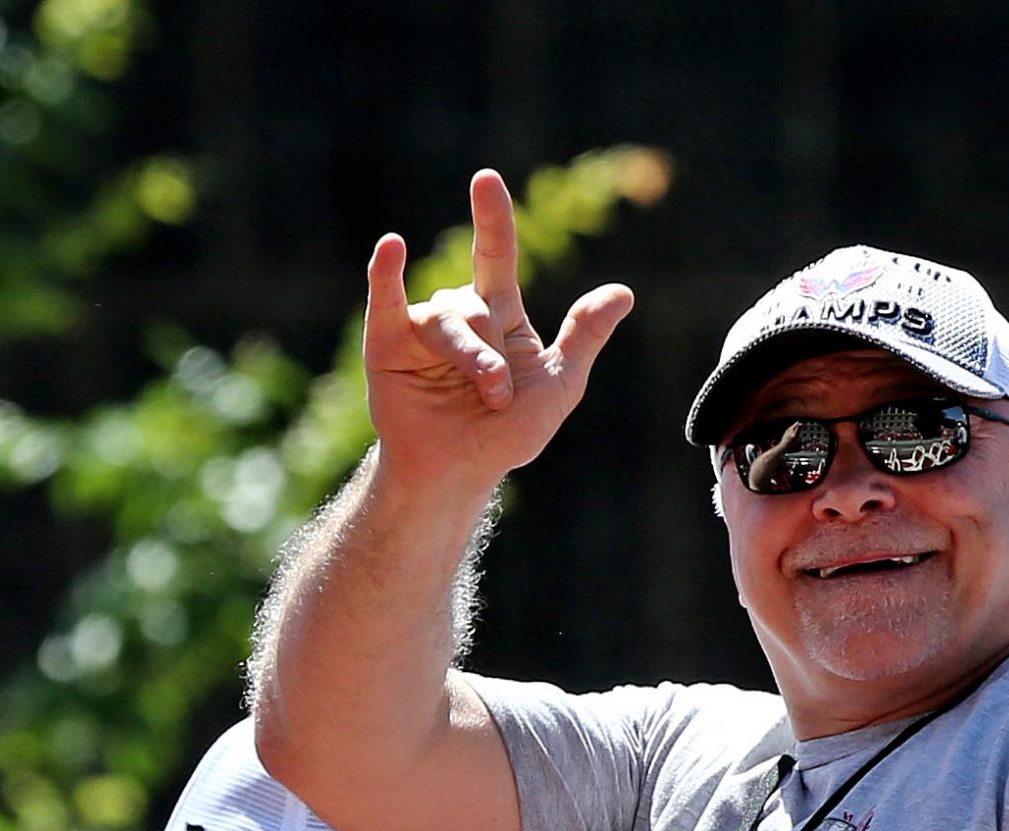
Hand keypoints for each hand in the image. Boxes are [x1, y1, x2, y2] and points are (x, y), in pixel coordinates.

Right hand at [362, 167, 633, 489]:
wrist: (459, 472)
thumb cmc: (507, 433)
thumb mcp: (559, 387)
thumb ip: (584, 337)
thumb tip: (624, 292)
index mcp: (499, 314)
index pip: (496, 255)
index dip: (493, 219)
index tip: (486, 180)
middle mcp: (460, 312)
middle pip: (476, 307)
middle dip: (491, 355)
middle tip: (498, 396)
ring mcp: (420, 325)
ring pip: (448, 320)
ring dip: (471, 361)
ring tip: (483, 398)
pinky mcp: (386, 342)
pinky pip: (385, 299)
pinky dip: (385, 272)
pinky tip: (391, 248)